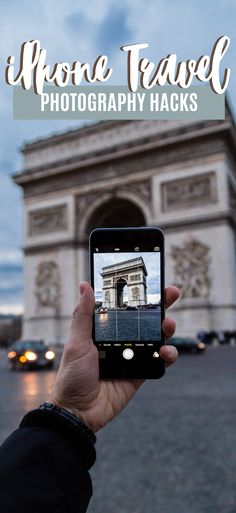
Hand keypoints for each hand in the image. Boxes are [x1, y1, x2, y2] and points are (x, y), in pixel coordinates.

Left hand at [48, 282, 178, 432]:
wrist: (78, 412)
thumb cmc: (72, 376)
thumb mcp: (76, 343)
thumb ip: (83, 315)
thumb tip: (85, 285)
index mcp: (104, 331)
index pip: (124, 308)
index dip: (138, 295)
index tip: (151, 282)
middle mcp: (120, 340)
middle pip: (144, 319)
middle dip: (160, 306)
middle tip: (172, 293)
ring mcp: (132, 356)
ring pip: (156, 337)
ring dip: (167, 329)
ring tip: (168, 325)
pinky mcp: (141, 373)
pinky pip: (159, 360)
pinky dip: (167, 355)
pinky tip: (165, 352)